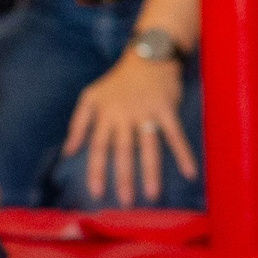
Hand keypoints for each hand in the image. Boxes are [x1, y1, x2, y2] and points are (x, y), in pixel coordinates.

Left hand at [64, 52, 195, 204]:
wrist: (148, 55)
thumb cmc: (118, 81)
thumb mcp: (91, 97)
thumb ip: (78, 124)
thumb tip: (67, 152)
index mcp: (105, 114)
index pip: (98, 146)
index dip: (97, 169)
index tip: (97, 193)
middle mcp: (124, 115)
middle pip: (123, 149)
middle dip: (124, 177)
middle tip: (126, 202)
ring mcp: (146, 111)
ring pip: (148, 145)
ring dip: (151, 171)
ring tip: (152, 195)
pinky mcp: (166, 108)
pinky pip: (175, 134)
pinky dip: (183, 153)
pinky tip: (190, 173)